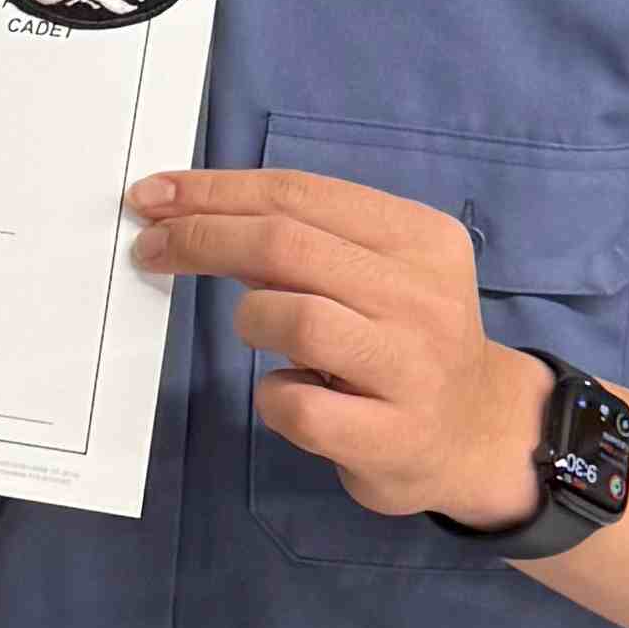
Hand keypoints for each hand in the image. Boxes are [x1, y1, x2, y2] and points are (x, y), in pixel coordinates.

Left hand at [129, 163, 550, 527]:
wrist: (477, 436)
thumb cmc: (404, 342)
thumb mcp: (375, 272)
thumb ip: (306, 241)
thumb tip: (195, 213)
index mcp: (420, 237)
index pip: (300, 193)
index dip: (216, 190)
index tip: (152, 195)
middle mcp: (424, 295)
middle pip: (287, 244)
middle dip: (202, 238)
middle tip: (151, 248)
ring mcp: (413, 369)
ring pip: (296, 318)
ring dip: (251, 320)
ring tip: (259, 333)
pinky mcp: (392, 437)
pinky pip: (297, 406)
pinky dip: (273, 397)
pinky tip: (289, 395)